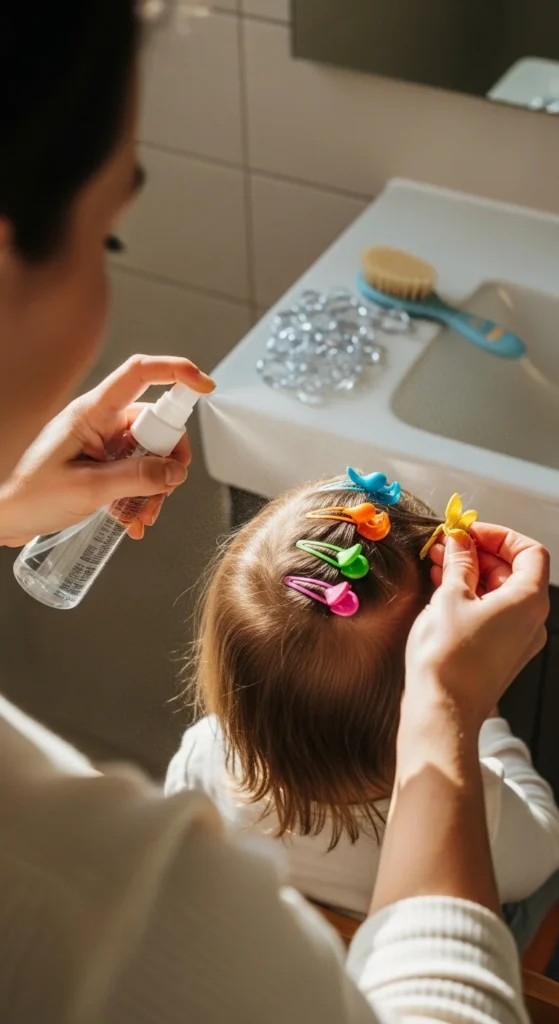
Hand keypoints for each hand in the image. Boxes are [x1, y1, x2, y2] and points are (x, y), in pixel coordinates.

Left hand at [0, 355, 214, 544]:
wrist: (3, 517)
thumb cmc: (29, 496)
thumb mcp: (89, 489)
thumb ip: (136, 478)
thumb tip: (175, 472)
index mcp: (92, 413)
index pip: (139, 374)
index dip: (176, 372)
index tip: (204, 386)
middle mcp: (98, 422)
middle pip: (154, 425)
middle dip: (167, 461)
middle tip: (163, 491)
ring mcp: (100, 443)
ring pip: (147, 454)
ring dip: (154, 486)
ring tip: (142, 517)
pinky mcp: (99, 464)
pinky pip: (134, 472)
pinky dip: (140, 495)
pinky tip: (132, 520)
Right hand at [404, 524, 549, 730]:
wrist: (442, 710)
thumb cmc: (448, 657)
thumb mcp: (451, 596)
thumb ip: (460, 563)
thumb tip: (461, 542)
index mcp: (529, 601)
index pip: (529, 552)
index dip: (498, 536)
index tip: (469, 532)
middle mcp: (531, 620)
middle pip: (514, 571)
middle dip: (480, 553)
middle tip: (448, 545)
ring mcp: (518, 639)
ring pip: (500, 593)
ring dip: (472, 573)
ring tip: (440, 563)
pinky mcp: (500, 654)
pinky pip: (492, 613)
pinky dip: (472, 596)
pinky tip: (443, 588)